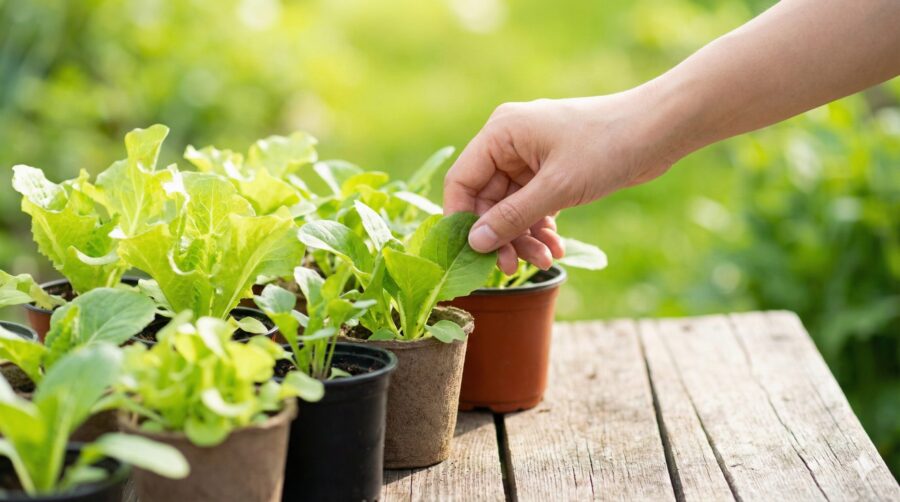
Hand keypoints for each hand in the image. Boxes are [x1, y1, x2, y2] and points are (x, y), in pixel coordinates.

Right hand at [443, 92, 677, 273]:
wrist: (659, 130)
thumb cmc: (607, 146)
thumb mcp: (556, 187)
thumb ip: (512, 216)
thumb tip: (475, 243)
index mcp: (501, 133)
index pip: (462, 180)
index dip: (462, 219)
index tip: (471, 254)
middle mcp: (510, 143)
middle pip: (487, 199)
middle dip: (502, 235)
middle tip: (512, 267)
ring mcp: (530, 158)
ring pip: (511, 207)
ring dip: (524, 237)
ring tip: (545, 260)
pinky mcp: (551, 171)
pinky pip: (533, 206)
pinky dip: (541, 228)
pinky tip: (556, 248)